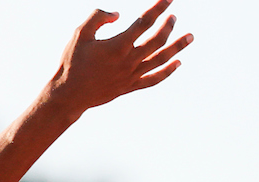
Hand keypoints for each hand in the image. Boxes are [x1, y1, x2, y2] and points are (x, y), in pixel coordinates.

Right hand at [53, 0, 192, 113]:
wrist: (68, 95)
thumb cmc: (71, 63)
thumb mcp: (80, 34)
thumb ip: (98, 17)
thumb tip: (118, 14)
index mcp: (118, 45)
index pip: (145, 21)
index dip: (158, 7)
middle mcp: (129, 60)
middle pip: (157, 39)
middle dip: (168, 25)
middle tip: (173, 16)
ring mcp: (131, 75)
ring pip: (161, 59)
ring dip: (178, 46)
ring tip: (191, 36)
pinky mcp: (129, 86)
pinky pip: (154, 79)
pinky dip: (168, 71)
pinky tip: (178, 63)